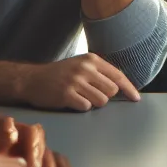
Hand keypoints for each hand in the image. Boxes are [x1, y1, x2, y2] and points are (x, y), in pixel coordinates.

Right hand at [26, 53, 141, 110]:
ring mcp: (75, 81)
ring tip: (79, 96)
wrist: (31, 79)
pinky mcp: (66, 94)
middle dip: (104, 96)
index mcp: (91, 59)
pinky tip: (70, 100)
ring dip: (92, 103)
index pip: (118, 75)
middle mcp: (85, 68)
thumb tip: (122, 87)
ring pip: (101, 101)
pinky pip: (86, 107)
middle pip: (112, 91)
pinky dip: (80, 107)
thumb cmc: (59, 75)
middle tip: (89, 93)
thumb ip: (99, 73)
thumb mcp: (80, 66)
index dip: (129, 88)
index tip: (136, 98)